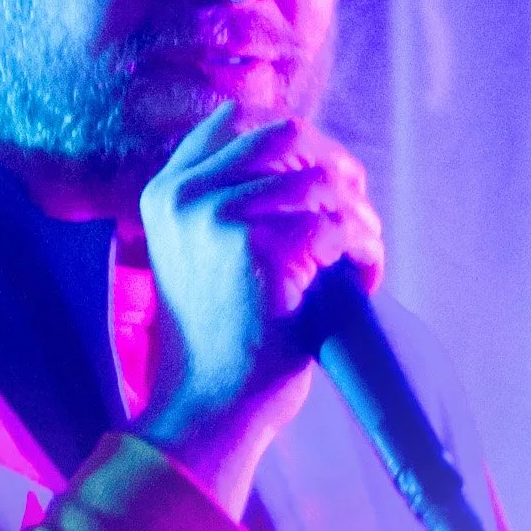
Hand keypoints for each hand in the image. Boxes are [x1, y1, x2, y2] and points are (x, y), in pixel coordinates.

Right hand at [133, 103, 384, 517]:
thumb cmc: (216, 341)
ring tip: (363, 252)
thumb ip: (228, 203)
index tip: (323, 171)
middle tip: (356, 203)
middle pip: (285, 135)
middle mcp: (187, 195)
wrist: (206, 408)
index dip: (293, 141)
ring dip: (358, 215)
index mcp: (166, 192)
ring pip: (321, 181)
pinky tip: (364, 275)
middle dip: (333, 164)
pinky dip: (364, 249)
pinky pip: (337, 227)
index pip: (233, 122)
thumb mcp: (200, 255)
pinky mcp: (260, 247)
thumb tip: (309, 161)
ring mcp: (220, 216)